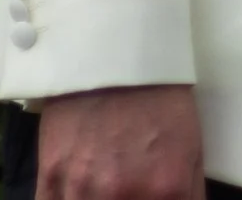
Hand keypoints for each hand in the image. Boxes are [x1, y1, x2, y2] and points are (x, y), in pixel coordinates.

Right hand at [35, 85, 205, 199]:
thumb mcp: (192, 147)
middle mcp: (123, 196)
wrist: (113, 57)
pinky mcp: (49, 179)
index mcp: (167, 189)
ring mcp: (81, 190)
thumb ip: (187, 193)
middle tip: (128, 192)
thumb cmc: (161, 99)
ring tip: (106, 190)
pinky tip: (79, 194)